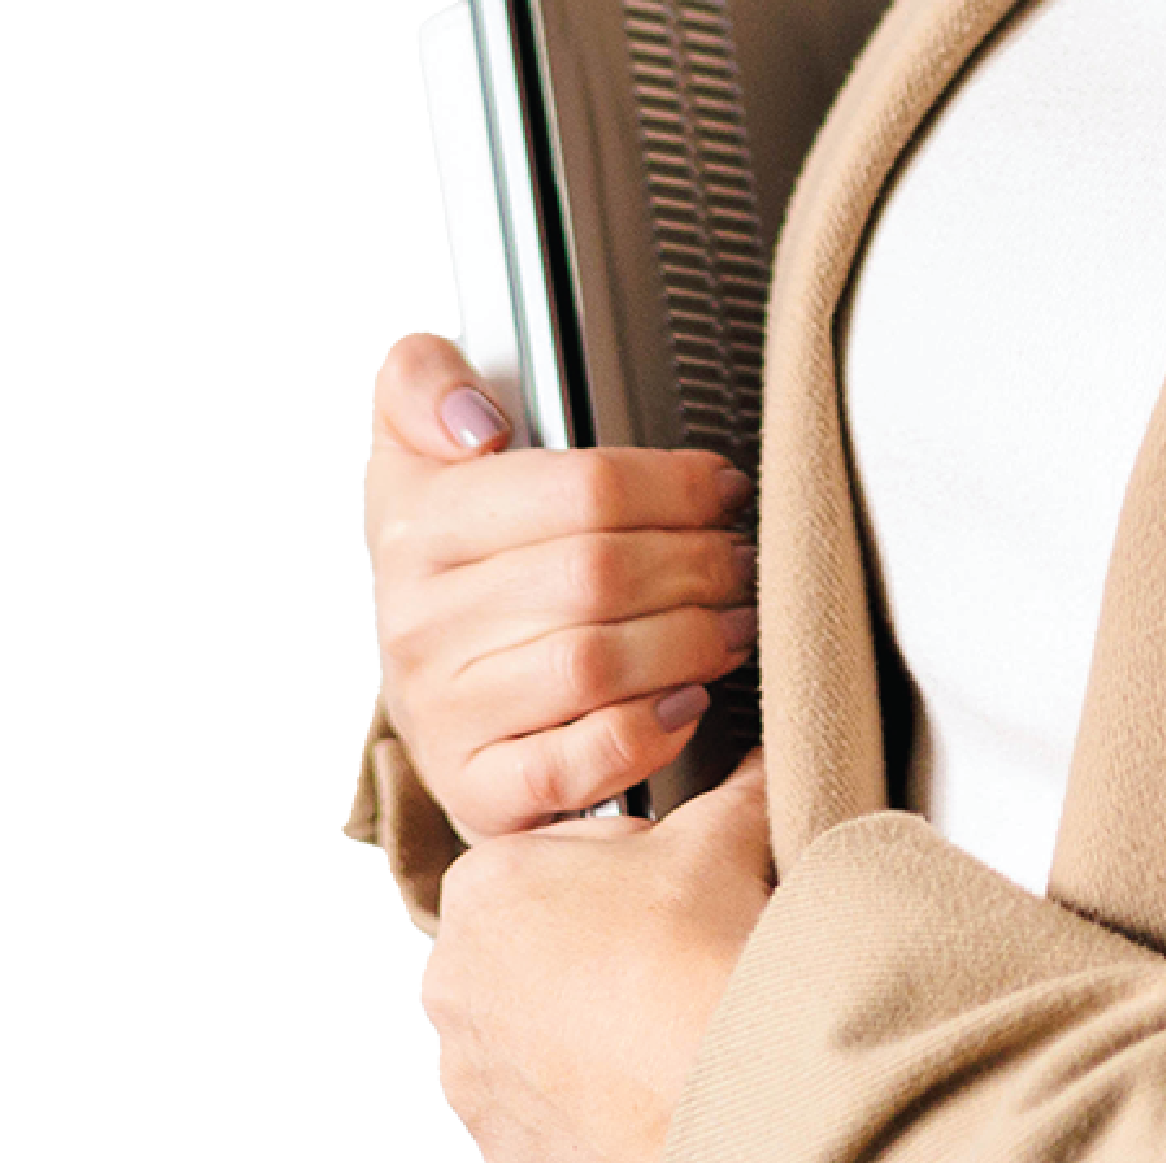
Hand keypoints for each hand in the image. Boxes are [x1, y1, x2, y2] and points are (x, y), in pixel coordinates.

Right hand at [365, 331, 756, 836]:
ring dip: (692, 638)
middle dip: (700, 561)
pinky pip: (575, 766)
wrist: (423, 684)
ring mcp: (447, 714)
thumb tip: (472, 419)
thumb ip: (421, 382)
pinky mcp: (478, 790)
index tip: (724, 489)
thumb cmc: (451, 565)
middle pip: (603, 574)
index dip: (678, 484)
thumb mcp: (415, 453)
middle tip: (743, 559)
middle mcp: (423, 625)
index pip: (584, 489)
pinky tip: (685, 702)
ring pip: (597, 664)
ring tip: (734, 622)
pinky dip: (645, 733)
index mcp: (419, 527)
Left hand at [423, 746, 772, 1162]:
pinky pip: (539, 1092)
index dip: (627, 857)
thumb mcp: (723, 832)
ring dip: (586, 1011)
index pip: (557, 848)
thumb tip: (757, 763)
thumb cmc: (697, 957)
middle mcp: (453, 981)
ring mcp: (467, 1071)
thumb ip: (734, 782)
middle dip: (598, 935)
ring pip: (534, 1019)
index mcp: (485, 886)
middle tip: (671, 941)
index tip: (667, 881)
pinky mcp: (495, 1139)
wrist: (721, 1090)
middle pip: (538, 935)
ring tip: (661, 1005)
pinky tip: (643, 1063)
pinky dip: (583, 1080)